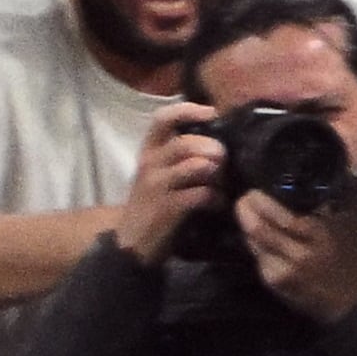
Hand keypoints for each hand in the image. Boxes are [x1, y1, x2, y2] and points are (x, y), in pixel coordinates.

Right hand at [113, 97, 224, 263]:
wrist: (131, 244)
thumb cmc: (151, 205)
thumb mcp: (159, 175)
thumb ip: (181, 157)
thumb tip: (218, 143)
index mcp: (148, 151)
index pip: (163, 118)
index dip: (188, 110)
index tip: (212, 113)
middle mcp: (150, 164)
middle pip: (185, 142)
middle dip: (212, 148)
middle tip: (224, 158)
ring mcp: (157, 187)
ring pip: (194, 166)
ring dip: (216, 172)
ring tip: (222, 182)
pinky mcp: (168, 209)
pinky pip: (199, 195)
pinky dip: (214, 197)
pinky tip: (217, 202)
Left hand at [237, 182, 356, 321]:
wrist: (350, 300)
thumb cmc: (351, 251)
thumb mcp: (353, 217)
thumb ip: (345, 186)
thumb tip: (336, 152)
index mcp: (319, 232)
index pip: (280, 212)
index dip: (262, 197)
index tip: (259, 183)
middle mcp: (301, 252)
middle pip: (259, 226)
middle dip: (246, 207)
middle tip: (247, 194)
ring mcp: (286, 269)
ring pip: (253, 240)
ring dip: (245, 222)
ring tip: (247, 208)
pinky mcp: (276, 282)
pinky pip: (256, 256)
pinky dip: (252, 242)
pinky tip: (256, 233)